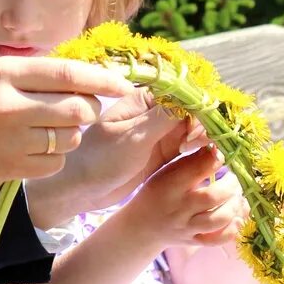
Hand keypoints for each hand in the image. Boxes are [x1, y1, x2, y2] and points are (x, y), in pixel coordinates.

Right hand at [0, 56, 131, 225]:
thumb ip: (28, 75)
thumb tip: (82, 76)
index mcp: (2, 72)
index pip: (68, 73)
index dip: (103, 79)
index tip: (125, 85)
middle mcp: (8, 104)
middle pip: (78, 109)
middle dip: (88, 111)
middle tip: (80, 111)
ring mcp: (8, 140)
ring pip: (69, 139)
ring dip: (69, 135)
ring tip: (45, 130)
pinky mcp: (8, 169)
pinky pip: (53, 164)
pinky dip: (52, 158)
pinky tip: (31, 150)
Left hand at [26, 89, 199, 224]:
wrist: (81, 188)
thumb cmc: (100, 158)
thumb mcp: (132, 138)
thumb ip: (163, 119)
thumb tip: (194, 100)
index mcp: (144, 99)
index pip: (183, 95)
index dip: (198, 108)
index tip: (199, 129)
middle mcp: (155, 112)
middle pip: (193, 112)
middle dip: (202, 126)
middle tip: (195, 146)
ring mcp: (160, 133)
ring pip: (194, 130)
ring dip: (203, 140)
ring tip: (196, 154)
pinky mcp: (163, 153)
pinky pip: (190, 148)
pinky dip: (200, 153)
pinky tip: (203, 162)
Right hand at [125, 146, 248, 247]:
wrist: (141, 226)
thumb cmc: (156, 192)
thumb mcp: (165, 173)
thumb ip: (190, 162)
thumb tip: (215, 147)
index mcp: (170, 185)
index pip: (197, 169)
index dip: (215, 160)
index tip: (224, 155)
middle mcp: (179, 208)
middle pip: (212, 197)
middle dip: (231, 185)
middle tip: (235, 179)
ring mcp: (187, 227)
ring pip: (218, 220)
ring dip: (235, 207)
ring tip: (237, 197)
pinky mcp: (193, 241)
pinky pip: (217, 240)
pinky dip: (232, 231)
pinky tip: (237, 219)